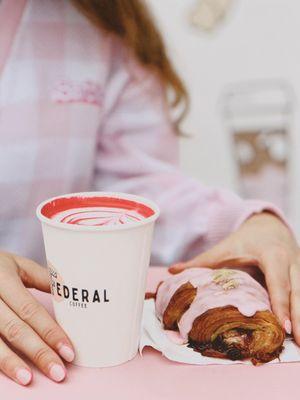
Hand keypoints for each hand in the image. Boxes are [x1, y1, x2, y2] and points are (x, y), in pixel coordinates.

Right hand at [0, 251, 74, 384]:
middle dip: (39, 352)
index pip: (30, 310)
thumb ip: (43, 278)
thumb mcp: (18, 265)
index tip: (68, 351)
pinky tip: (12, 372)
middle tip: (58, 372)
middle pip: (15, 330)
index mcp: (4, 279)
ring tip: (30, 379)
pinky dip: (0, 362)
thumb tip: (70, 292)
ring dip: (14, 363)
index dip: (50, 332)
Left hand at [169, 212, 299, 344]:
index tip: (283, 326)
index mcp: (272, 255)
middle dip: (299, 319)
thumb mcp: (225, 248)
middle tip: (297, 343)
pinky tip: (298, 330)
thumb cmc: (245, 239)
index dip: (281, 304)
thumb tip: (172, 271)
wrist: (269, 226)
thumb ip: (201, 262)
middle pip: (298, 294)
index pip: (278, 282)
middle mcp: (291, 263)